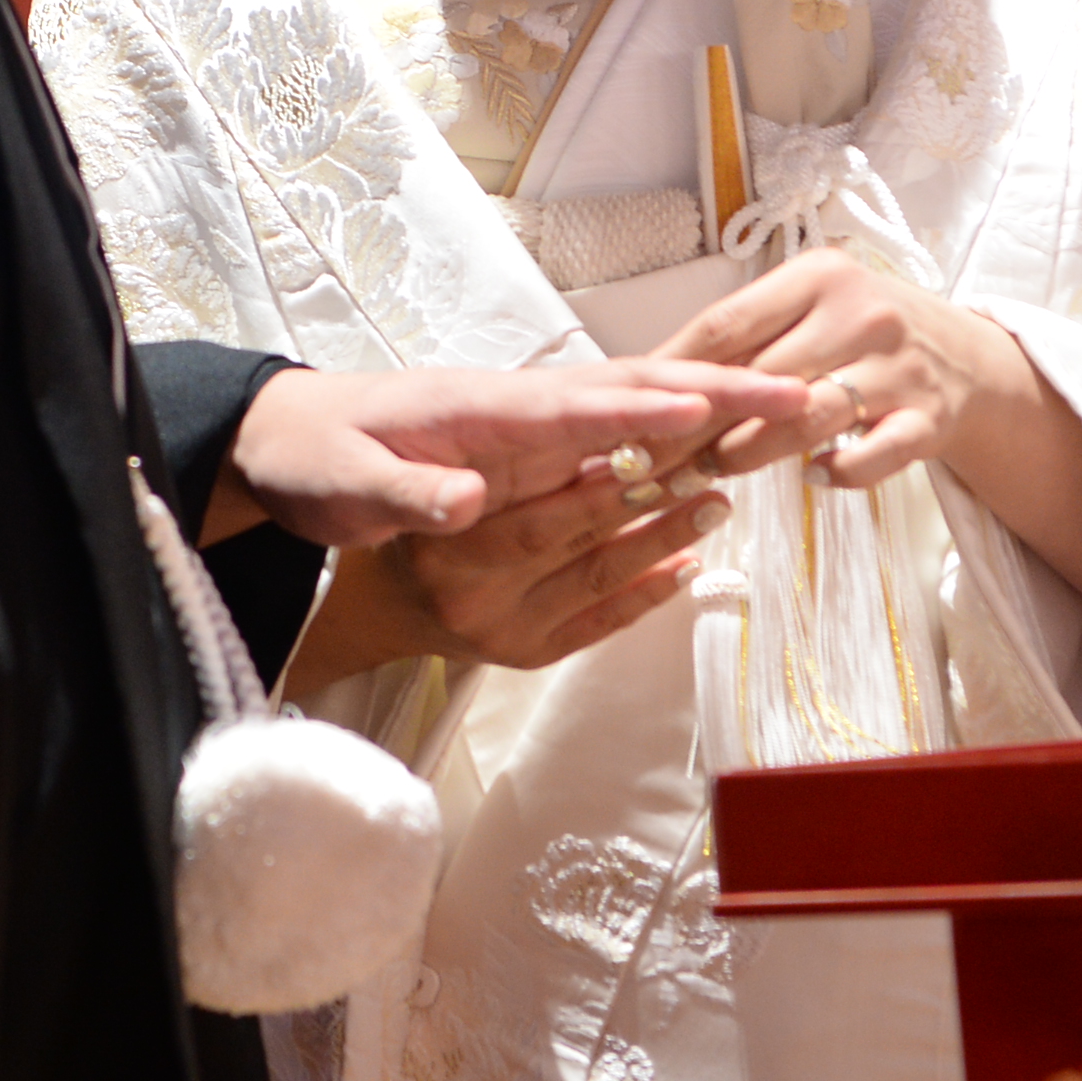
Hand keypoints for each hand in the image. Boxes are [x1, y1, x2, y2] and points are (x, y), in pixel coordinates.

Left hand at [215, 359, 811, 548]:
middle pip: (634, 392)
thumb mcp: (345, 485)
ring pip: (638, 408)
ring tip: (790, 405)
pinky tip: (715, 450)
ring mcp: (531, 421)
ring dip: (712, 406)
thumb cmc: (314, 458)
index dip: (647, 410)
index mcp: (482, 410)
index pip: (581, 407)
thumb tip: (464, 501)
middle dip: (718, 391)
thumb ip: (405, 492)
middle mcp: (520, 407)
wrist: (285, 437)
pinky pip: (616, 437)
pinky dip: (671, 433)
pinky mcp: (531, 443)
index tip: (713, 407)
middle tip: (801, 391)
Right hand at [277, 467, 736, 700]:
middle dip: (647, 491)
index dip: (607, 461)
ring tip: (714, 501)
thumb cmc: (411, 520)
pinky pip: (594, 625)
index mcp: (446, 536)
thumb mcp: (426, 469)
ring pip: (593, 578)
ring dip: (659, 539)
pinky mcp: (523, 654)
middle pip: (573, 533)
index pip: (541, 495)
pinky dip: (644, 595)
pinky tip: (686, 564)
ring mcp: (500, 627)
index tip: (665, 426)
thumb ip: (501, 457)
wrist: (367, 602)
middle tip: (709, 455)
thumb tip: (593, 426)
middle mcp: (470, 588)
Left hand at [652, 248, 1081, 612]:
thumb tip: (647, 380)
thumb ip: (745, 338)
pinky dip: (837, 473)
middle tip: (655, 465)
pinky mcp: (930, 418)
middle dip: (700, 427)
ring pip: (808, 418)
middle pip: (760, 378)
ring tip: (717, 471)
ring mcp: (900, 366)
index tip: (628, 413)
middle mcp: (861, 313)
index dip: (670, 375)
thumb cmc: (862, 334)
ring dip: (753, 453)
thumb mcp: (810, 311)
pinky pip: (871, 457)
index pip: (726, 326)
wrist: (970, 358)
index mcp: (818, 276)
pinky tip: (812, 479)